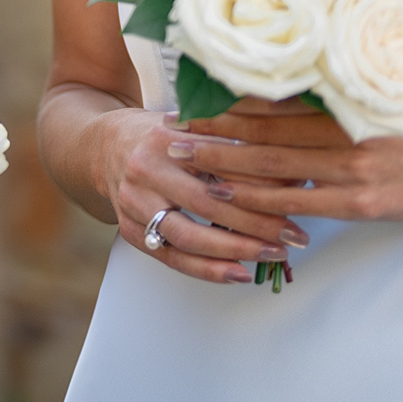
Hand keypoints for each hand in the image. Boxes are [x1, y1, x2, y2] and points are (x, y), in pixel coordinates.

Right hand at [95, 105, 305, 285]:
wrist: (103, 146)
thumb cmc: (160, 136)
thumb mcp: (193, 128)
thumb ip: (236, 146)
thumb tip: (294, 172)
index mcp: (164, 139)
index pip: (220, 167)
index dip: (261, 187)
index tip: (299, 201)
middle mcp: (144, 171)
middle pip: (206, 205)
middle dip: (255, 225)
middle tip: (293, 237)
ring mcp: (132, 202)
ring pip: (187, 237)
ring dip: (234, 251)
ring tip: (270, 256)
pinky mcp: (129, 229)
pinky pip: (170, 257)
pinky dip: (206, 270)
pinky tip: (237, 274)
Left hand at [170, 97, 402, 222]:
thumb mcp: (362, 104)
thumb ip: (316, 101)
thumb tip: (257, 91)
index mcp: (340, 103)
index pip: (271, 100)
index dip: (225, 99)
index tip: (188, 95)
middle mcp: (342, 133)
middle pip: (262, 130)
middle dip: (212, 129)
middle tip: (170, 128)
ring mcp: (351, 170)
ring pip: (274, 166)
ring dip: (225, 162)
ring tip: (187, 157)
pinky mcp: (358, 203)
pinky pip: (298, 202)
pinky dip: (260, 199)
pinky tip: (228, 194)